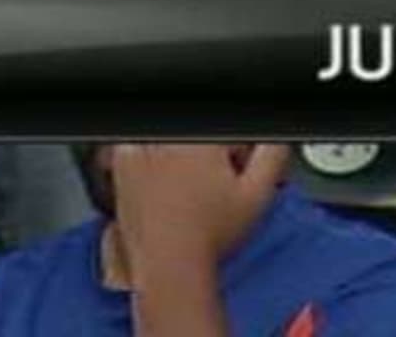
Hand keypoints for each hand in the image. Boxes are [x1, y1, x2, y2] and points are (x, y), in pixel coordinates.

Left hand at [108, 142, 291, 271]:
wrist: (168, 266)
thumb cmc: (209, 236)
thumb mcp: (258, 193)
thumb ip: (273, 152)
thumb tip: (274, 131)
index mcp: (202, 136)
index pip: (230, 130)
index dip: (240, 154)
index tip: (237, 176)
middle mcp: (169, 135)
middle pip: (202, 133)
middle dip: (214, 158)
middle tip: (214, 191)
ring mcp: (140, 147)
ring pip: (175, 140)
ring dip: (185, 159)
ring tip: (188, 194)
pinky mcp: (121, 164)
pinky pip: (142, 147)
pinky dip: (153, 161)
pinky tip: (164, 190)